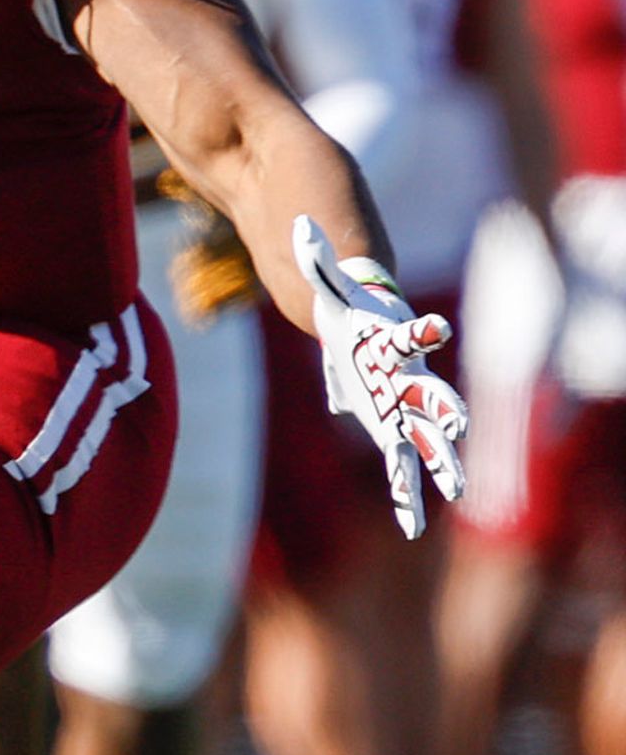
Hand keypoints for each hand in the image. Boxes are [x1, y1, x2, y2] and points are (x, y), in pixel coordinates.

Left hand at [295, 217, 469, 537]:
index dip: (420, 331)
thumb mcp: (326, 285)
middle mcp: (406, 377)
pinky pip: (398, 465)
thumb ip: (316, 260)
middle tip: (456, 427)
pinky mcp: (387, 427)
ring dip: (436, 464)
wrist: (362, 330)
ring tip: (454, 491)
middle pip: (426, 394)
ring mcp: (400, 406)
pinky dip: (404, 494)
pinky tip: (412, 526)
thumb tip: (299, 228)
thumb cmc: (347, 307)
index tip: (438, 330)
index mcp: (391, 342)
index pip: (408, 334)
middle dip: (440, 410)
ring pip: (421, 439)